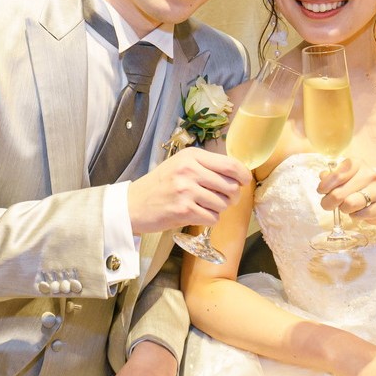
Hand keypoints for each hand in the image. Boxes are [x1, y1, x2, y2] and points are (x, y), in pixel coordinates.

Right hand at [128, 146, 250, 234]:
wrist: (133, 204)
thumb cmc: (160, 185)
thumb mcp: (180, 166)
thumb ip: (206, 167)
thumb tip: (238, 175)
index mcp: (191, 156)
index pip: (230, 164)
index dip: (243, 175)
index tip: (243, 182)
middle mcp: (189, 170)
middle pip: (230, 186)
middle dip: (231, 196)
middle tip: (222, 199)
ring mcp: (186, 190)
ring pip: (223, 204)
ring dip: (217, 209)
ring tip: (202, 206)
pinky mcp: (184, 210)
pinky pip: (212, 218)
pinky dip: (208, 219)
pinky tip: (196, 215)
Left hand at [317, 158, 375, 225]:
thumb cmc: (356, 188)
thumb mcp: (342, 179)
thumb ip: (330, 177)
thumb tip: (323, 177)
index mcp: (357, 164)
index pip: (336, 175)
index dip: (325, 186)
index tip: (322, 191)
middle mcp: (369, 174)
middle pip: (339, 193)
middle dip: (329, 202)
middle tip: (330, 204)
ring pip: (350, 204)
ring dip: (343, 209)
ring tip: (346, 206)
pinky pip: (360, 215)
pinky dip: (355, 216)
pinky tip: (358, 211)